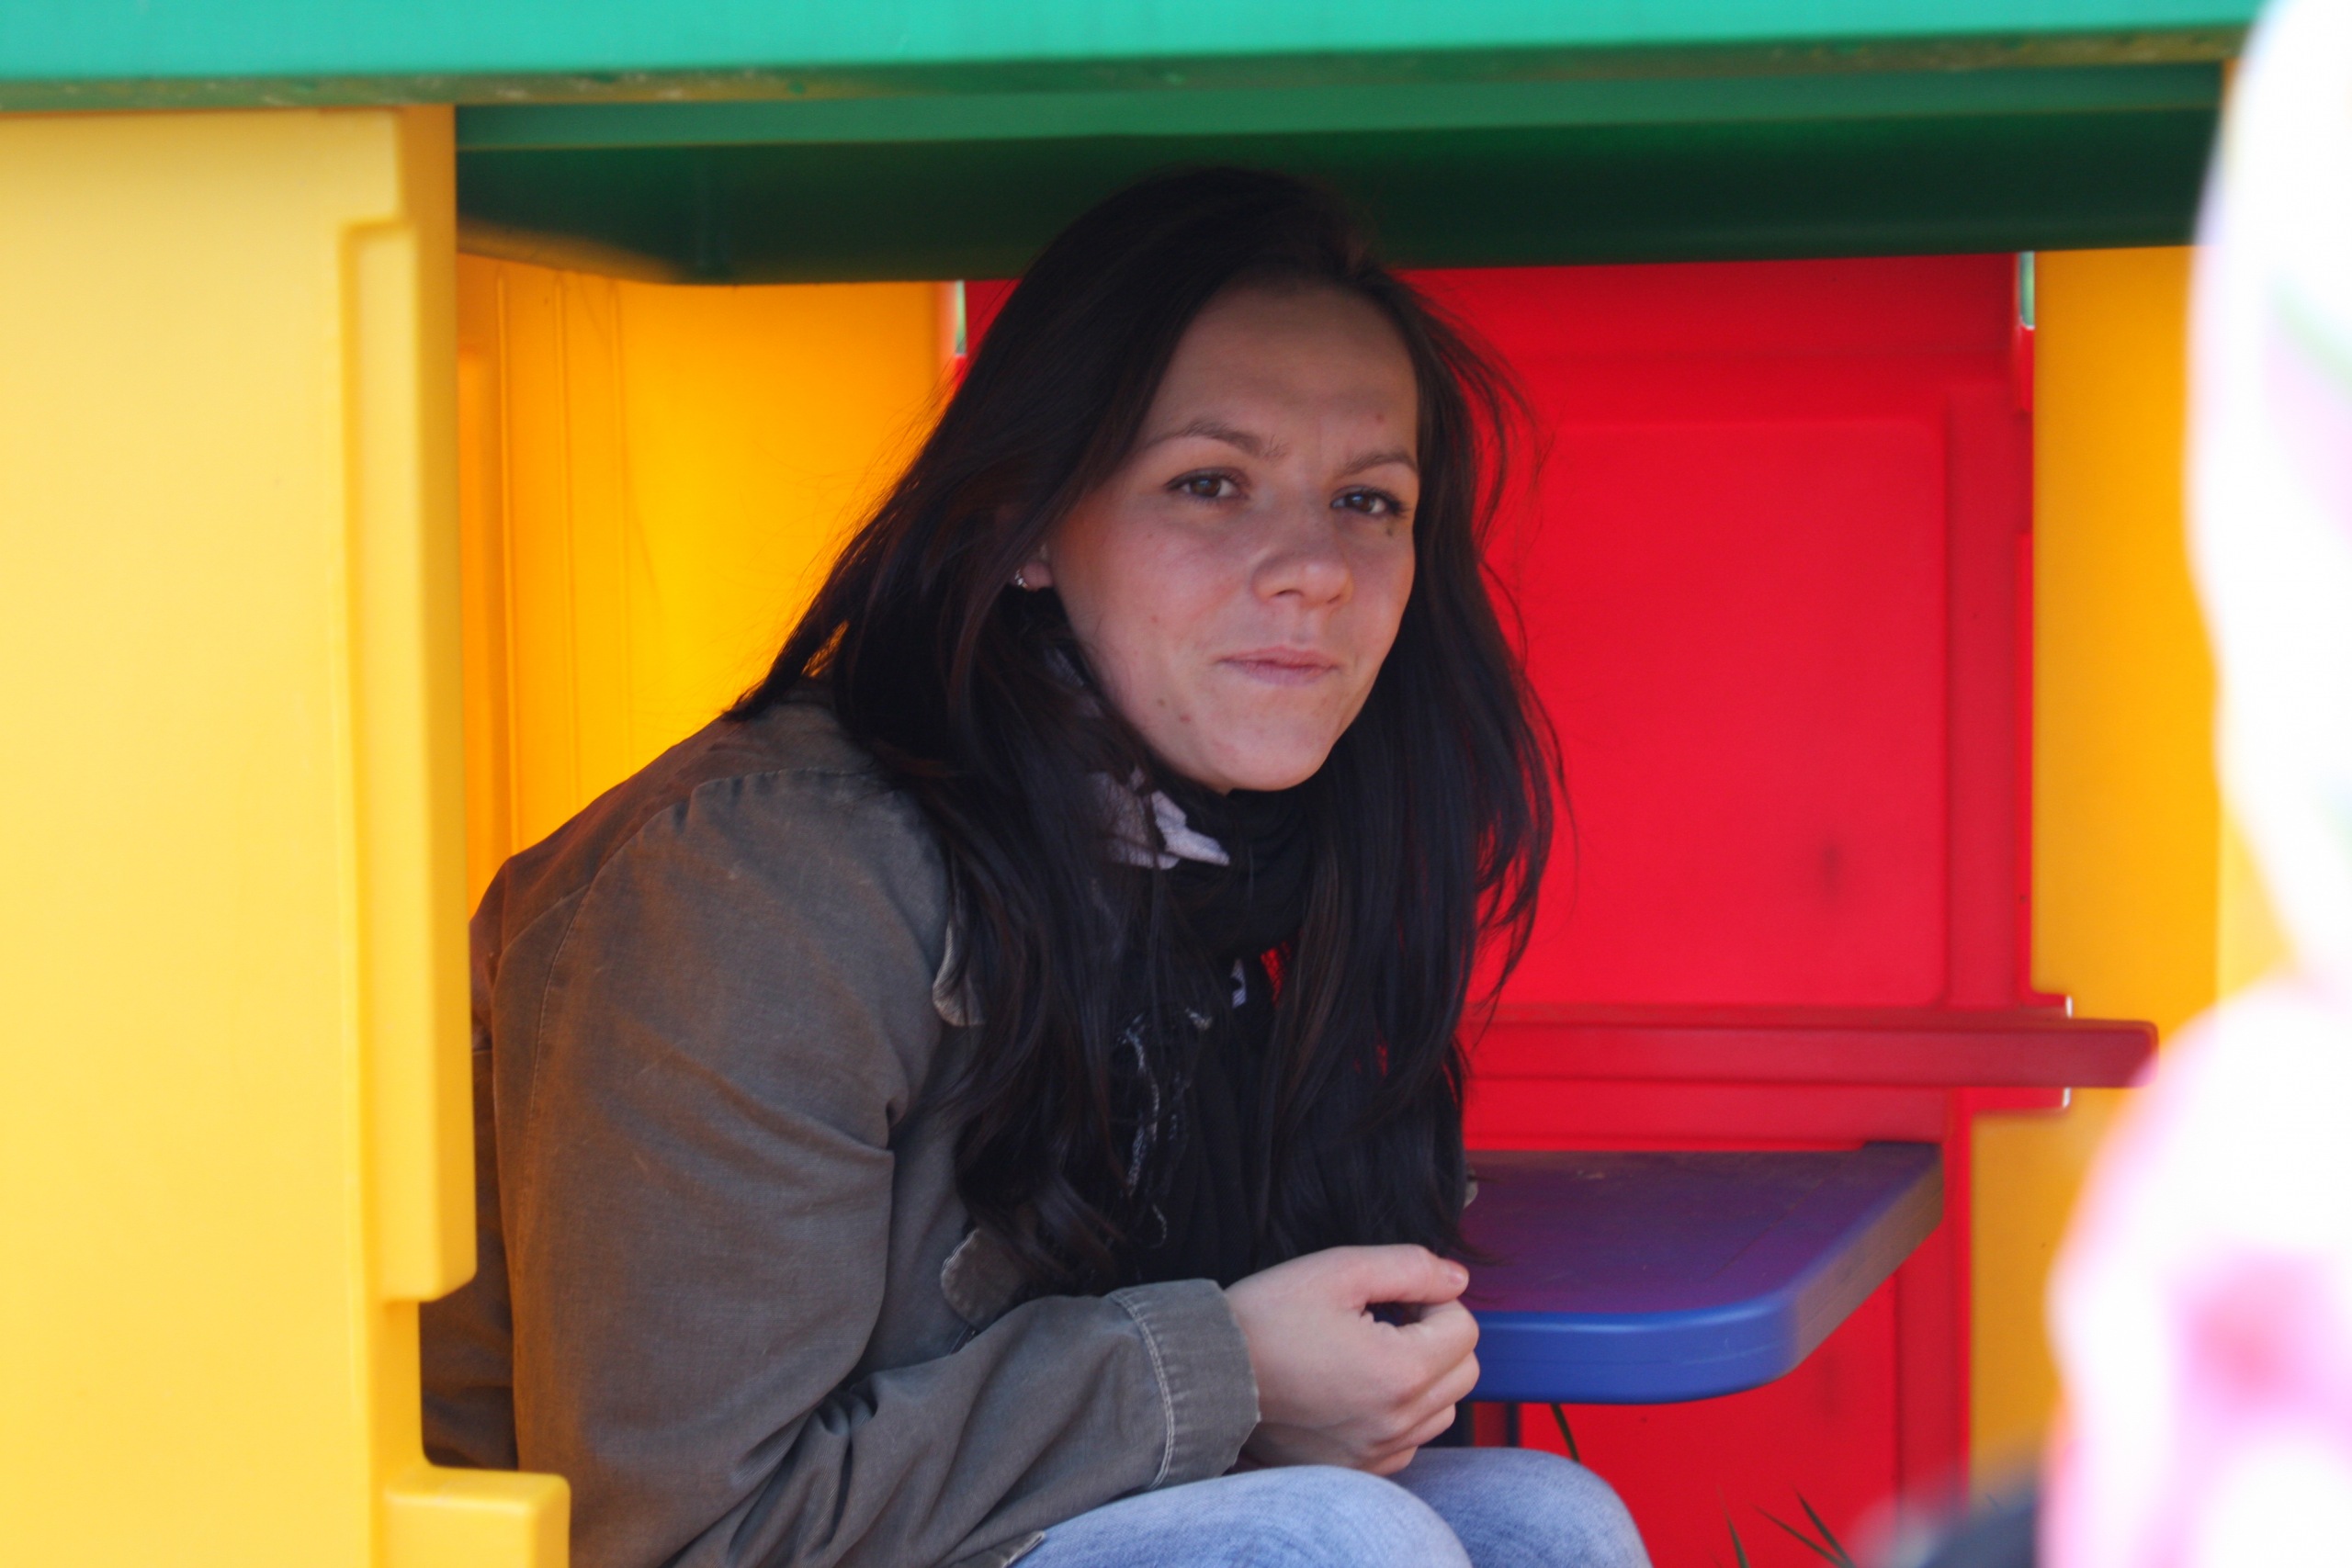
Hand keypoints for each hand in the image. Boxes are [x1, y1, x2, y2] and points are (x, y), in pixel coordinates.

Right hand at [1222, 1244, 1479, 1475]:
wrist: (1209, 1376)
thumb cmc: (1266, 1318)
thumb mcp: (1336, 1270)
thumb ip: (1408, 1267)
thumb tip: (1456, 1279)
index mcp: (1399, 1371)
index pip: (1464, 1327)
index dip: (1432, 1298)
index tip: (1393, 1296)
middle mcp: (1397, 1422)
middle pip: (1465, 1371)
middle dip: (1437, 1336)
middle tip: (1389, 1318)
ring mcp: (1379, 1453)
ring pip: (1444, 1409)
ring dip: (1426, 1376)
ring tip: (1374, 1353)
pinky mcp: (1360, 1469)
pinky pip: (1411, 1441)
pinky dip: (1402, 1413)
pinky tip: (1361, 1388)